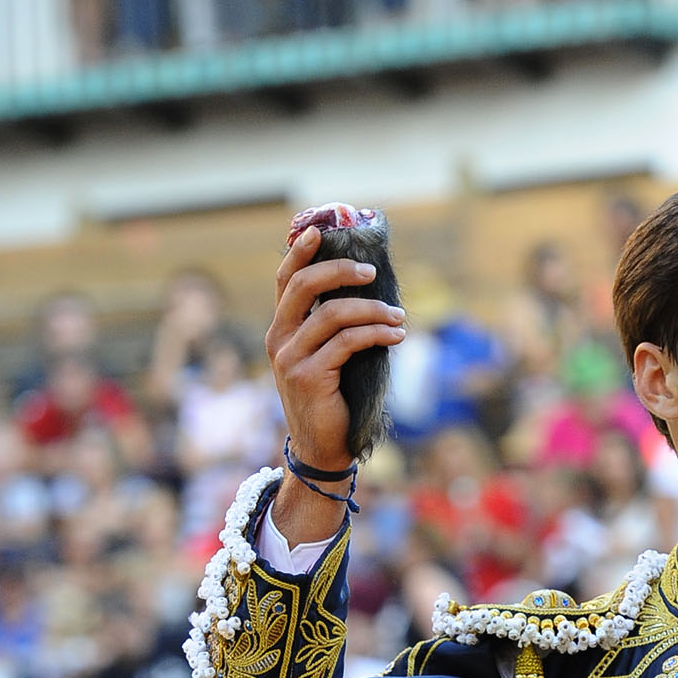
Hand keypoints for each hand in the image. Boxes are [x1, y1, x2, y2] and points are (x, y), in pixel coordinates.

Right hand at [265, 225, 404, 538]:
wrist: (323, 447)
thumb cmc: (333, 397)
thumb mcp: (328, 355)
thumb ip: (334, 325)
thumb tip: (370, 287)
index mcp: (281, 328)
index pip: (285, 280)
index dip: (300, 252)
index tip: (319, 230)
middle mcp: (278, 338)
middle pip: (303, 286)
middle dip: (341, 271)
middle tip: (371, 271)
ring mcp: (290, 358)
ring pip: (333, 314)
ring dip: (373, 309)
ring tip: (399, 315)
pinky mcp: (308, 376)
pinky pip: (347, 342)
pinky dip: (377, 333)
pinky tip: (396, 334)